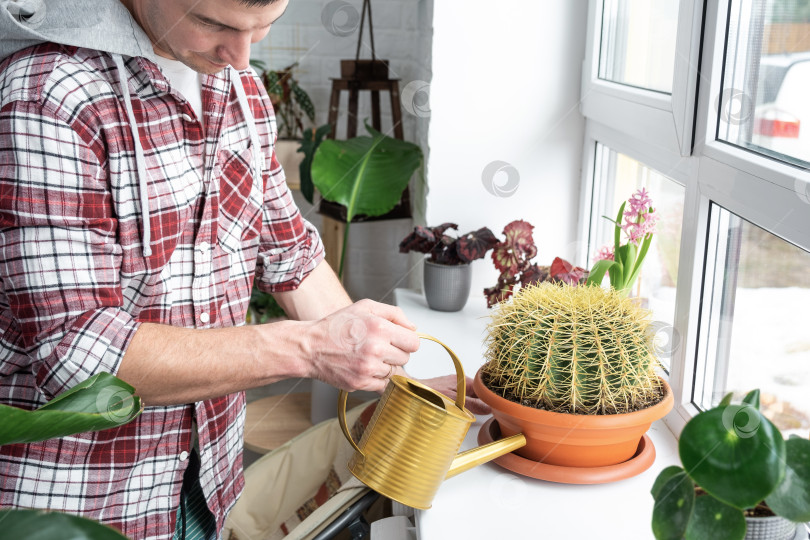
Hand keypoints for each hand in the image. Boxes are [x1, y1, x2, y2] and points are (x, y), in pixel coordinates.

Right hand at [304, 299, 419, 392]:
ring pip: (393, 372)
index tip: (397, 341)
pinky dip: (375, 378)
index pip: (414, 343)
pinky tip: (362, 367)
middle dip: (394, 353)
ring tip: (366, 356)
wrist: (310, 346)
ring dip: (384, 366)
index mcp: (380, 328)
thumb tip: (413, 328)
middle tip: (377, 347)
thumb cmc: (336, 326)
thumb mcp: (365, 307)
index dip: (406, 341)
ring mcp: (368, 368)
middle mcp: (376, 349)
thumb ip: (394, 314)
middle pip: (405, 358)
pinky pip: (382, 385)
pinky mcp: (360, 383)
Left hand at [417, 375, 490, 415]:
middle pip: (478, 392)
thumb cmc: (429, 394)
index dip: (491, 397)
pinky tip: (464, 411)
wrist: (411, 390)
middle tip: (489, 413)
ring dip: (473, 404)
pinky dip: (464, 404)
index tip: (496, 407)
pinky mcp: (447, 391)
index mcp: (465, 381)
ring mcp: (454, 386)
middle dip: (483, 402)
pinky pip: (461, 397)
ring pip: (470, 395)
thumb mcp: (454, 402)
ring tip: (478, 413)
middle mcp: (460, 381)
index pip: (484, 388)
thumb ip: (472, 405)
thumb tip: (488, 408)